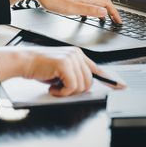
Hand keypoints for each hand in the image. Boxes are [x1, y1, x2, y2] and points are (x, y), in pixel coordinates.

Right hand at [0, 46, 124, 96]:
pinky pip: (72, 87)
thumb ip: (75, 74)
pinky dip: (61, 92)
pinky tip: (52, 87)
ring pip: (82, 86)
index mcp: (78, 54)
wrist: (24, 61)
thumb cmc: (40, 67)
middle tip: (60, 87)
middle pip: (89, 82)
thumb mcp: (61, 70)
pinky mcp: (65, 64)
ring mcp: (72, 58)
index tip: (121, 86)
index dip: (110, 79)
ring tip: (54, 85)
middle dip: (74, 90)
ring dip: (66, 91)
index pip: (98, 68)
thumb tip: (86, 86)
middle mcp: (77, 54)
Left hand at [9, 0, 121, 22]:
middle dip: (111, 9)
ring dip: (104, 4)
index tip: (118, 21)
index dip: (114, 13)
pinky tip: (87, 6)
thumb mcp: (70, 8)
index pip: (106, 4)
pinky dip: (94, 1)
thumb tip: (104, 12)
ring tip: (105, 13)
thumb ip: (88, 10)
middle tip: (115, 18)